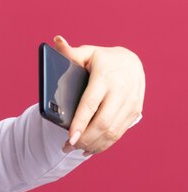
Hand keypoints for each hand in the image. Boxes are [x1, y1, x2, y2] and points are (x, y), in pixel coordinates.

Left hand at [53, 35, 144, 155]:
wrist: (132, 62)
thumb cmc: (102, 59)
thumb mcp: (87, 53)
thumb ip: (70, 53)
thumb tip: (56, 41)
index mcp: (105, 77)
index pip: (90, 104)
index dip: (80, 122)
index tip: (70, 137)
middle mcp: (121, 91)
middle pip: (102, 123)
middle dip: (84, 139)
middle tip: (66, 147)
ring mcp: (130, 103)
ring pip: (111, 131)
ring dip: (93, 144)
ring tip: (75, 150)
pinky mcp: (135, 112)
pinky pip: (119, 133)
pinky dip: (104, 144)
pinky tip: (90, 149)